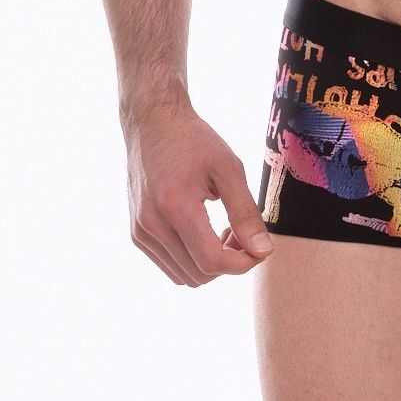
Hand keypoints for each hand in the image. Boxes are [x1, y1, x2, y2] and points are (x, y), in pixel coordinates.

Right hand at [122, 93, 272, 285]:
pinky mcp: (137, 233)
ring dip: (211, 264)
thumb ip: (246, 212)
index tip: (261, 248)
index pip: (212, 262)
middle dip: (230, 262)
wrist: (153, 123)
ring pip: (185, 276)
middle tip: (243, 233)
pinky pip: (170, 266)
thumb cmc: (194, 141)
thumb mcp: (229, 168)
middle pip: (200, 274)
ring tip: (225, 231)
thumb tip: (264, 251)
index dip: (243, 263)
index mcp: (175, 206)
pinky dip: (193, 259)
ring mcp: (140, 231)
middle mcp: (151, 224)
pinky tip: (206, 231)